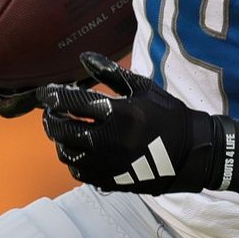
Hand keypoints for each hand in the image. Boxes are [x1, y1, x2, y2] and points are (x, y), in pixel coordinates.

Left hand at [40, 52, 238, 194]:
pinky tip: (77, 149)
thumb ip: (110, 72)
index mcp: (115, 113)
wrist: (191, 152)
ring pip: (66, 153)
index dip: (52, 96)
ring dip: (59, 139)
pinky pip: (79, 172)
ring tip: (63, 129)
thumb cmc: (168, 115)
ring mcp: (107, 164)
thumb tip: (83, 57)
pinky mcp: (110, 180)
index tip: (46, 92)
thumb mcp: (143, 87)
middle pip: (61, 129)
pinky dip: (72, 159)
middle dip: (51, 117)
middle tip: (51, 110)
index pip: (70, 102)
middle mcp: (106, 140)